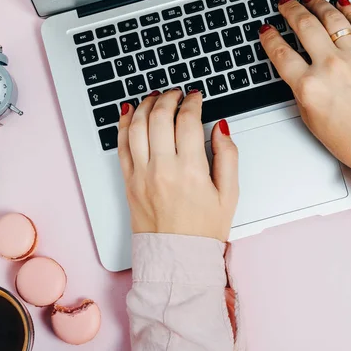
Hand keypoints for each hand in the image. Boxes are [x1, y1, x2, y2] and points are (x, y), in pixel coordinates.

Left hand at [117, 89, 238, 241]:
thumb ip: (228, 157)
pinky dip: (123, 124)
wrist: (176, 257)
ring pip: (136, 126)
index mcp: (190, 171)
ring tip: (155, 97)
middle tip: (176, 93)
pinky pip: (121, 146)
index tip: (196, 97)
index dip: (192, 102)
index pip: (187, 121)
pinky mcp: (128, 182)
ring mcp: (141, 175)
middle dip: (169, 97)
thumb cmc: (203, 230)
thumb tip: (221, 128)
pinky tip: (129, 112)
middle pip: (159, 117)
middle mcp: (162, 169)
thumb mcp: (229, 195)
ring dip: (145, 105)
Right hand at [259, 0, 350, 170]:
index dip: (269, 38)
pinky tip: (340, 4)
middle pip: (304, 26)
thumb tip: (295, 67)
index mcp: (309, 87)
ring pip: (332, 18)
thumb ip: (300, 88)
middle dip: (290, 10)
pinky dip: (349, 11)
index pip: (281, 53)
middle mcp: (330, 67)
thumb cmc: (350, 138)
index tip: (266, 31)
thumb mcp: (309, 117)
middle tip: (284, 4)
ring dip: (317, 4)